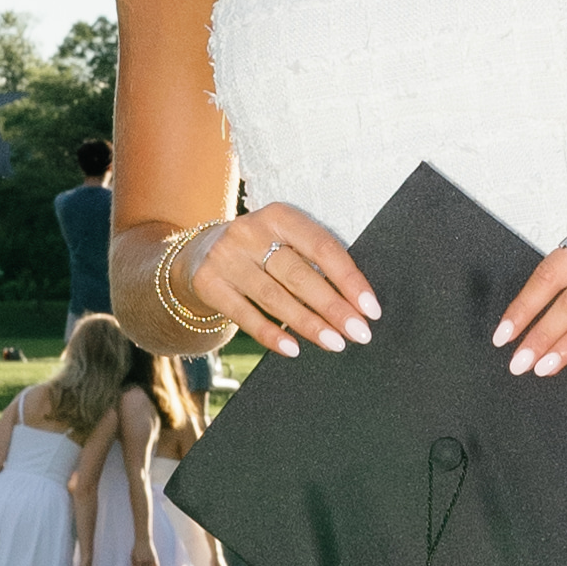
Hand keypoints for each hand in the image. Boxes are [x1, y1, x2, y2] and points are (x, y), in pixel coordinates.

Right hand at [182, 203, 380, 358]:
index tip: (371, 308)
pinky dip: (271, 335)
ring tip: (336, 343)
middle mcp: (250, 232)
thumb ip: (313, 260)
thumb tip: (357, 301)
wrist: (196, 256)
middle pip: (299, 274)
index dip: (349, 279)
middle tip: (359, 332)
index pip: (322, 247)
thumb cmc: (259, 253)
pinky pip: (245, 315)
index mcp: (279, 216)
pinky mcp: (208, 284)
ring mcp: (225, 258)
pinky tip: (294, 349)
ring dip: (309, 324)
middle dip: (334, 307)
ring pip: (274, 297)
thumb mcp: (283, 242)